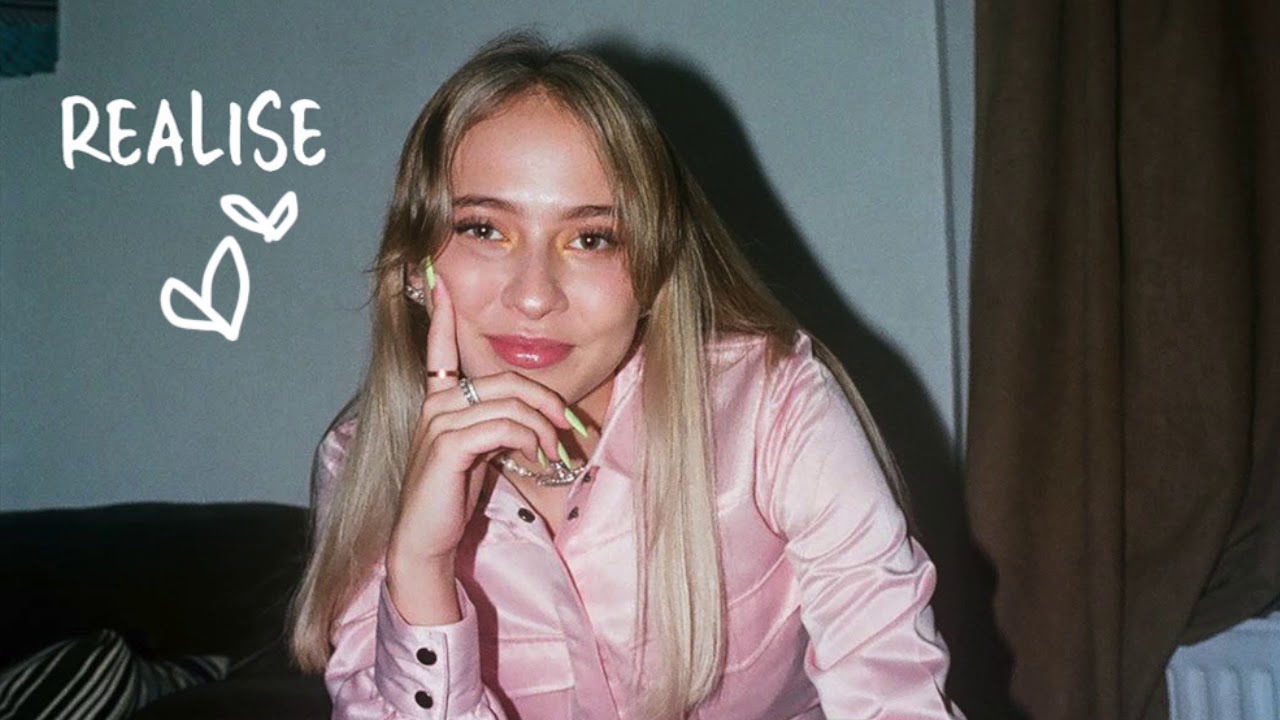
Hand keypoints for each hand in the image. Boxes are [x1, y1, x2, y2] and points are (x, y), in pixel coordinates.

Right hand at [385, 275, 570, 621]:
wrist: (426, 539)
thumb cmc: (454, 496)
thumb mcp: (480, 452)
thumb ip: (498, 425)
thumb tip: (536, 419)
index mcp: (440, 401)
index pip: (439, 350)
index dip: (442, 316)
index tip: (439, 279)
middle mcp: (435, 404)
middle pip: (506, 380)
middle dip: (547, 401)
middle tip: (570, 428)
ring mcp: (438, 423)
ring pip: (510, 402)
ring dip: (545, 427)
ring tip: (555, 454)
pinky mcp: (448, 445)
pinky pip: (504, 426)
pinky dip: (529, 439)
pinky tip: (536, 458)